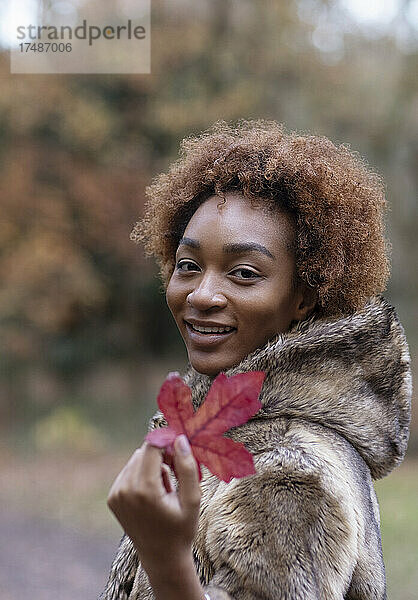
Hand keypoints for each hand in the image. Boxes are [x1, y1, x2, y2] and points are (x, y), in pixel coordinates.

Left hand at [107, 435, 200, 573]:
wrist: (161, 557)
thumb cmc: (182, 528)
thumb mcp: (192, 499)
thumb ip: (187, 467)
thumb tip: (179, 439)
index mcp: (145, 490)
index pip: (152, 446)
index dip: (167, 442)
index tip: (179, 451)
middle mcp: (125, 490)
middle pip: (144, 452)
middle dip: (161, 456)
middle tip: (175, 474)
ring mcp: (116, 494)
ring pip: (136, 459)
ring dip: (151, 465)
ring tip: (164, 488)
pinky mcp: (112, 497)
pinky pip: (128, 471)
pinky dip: (141, 475)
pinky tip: (151, 494)